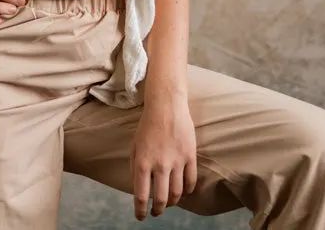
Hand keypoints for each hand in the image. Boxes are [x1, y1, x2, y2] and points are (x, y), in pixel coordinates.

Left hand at [130, 87, 196, 220]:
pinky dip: (187, 191)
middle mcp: (159, 165)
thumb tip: (138, 188)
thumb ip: (134, 167)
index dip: (140, 210)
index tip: (140, 217)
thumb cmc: (147, 125)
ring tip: (169, 203)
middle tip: (156, 213)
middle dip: (157, 210)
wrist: (166, 106)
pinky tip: (183, 192)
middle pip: (160, 199)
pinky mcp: (190, 156)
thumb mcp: (134, 146)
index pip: (141, 195)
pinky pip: (190, 181)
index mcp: (142, 162)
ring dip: (172, 202)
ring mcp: (176, 161)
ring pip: (177, 193)